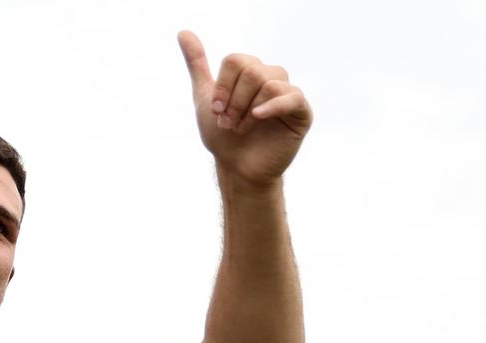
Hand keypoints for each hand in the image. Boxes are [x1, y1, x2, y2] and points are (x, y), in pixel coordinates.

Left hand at [178, 31, 312, 187]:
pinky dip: (270, 106)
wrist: (237, 167)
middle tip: (228, 123)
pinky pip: (291, 97)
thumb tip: (183, 32)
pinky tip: (257, 118)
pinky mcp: (301, 112)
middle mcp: (272, 78)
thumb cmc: (222, 135)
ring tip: (240, 128)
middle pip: (252, 71)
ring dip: (247, 110)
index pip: (236, 60)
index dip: (222, 86)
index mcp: (251, 72)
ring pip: (269, 82)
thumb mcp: (204, 97)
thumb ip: (197, 64)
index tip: (216, 110)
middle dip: (234, 100)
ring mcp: (288, 93)